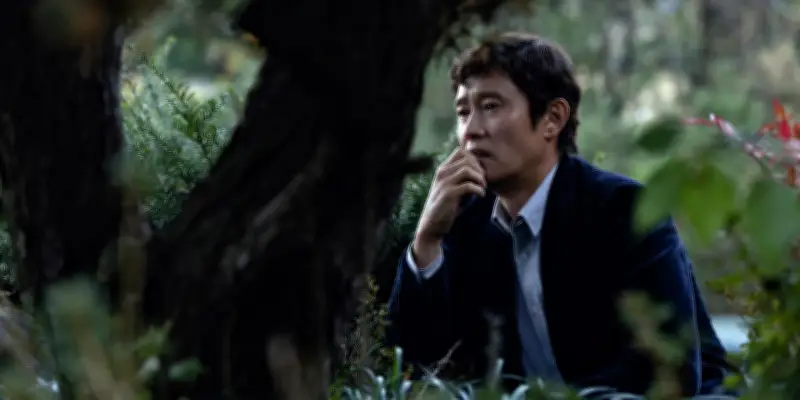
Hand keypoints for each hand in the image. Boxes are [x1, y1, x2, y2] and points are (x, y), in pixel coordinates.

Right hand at [412, 148, 485, 265]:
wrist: (431, 225)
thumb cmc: (444, 207)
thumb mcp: (451, 188)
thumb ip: (461, 178)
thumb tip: (481, 171)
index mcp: (443, 169)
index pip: (461, 151)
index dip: (475, 159)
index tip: (480, 172)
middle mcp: (442, 172)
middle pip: (467, 158)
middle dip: (480, 169)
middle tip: (484, 181)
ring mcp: (444, 183)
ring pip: (467, 169)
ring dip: (480, 178)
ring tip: (483, 187)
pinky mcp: (448, 194)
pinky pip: (468, 185)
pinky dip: (478, 190)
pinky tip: (481, 195)